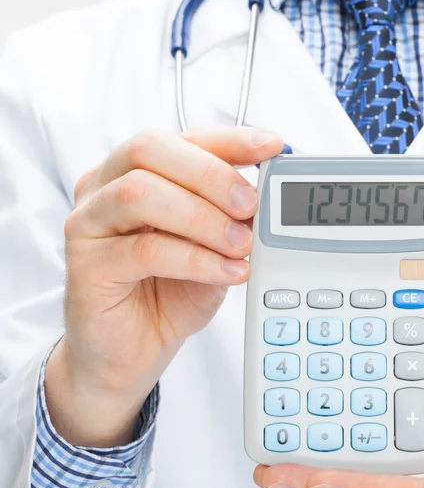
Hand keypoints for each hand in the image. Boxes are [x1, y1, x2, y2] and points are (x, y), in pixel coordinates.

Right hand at [46, 127, 281, 446]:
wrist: (134, 350)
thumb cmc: (171, 292)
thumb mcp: (215, 247)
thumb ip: (232, 218)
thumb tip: (267, 197)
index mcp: (139, 172)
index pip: (183, 137)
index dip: (230, 139)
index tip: (272, 146)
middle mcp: (106, 187)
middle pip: (150, 149)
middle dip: (211, 174)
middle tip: (250, 206)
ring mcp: (90, 222)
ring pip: (140, 193)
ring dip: (203, 218)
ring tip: (241, 245)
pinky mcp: (86, 264)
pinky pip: (144, 249)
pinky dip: (196, 259)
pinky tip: (227, 272)